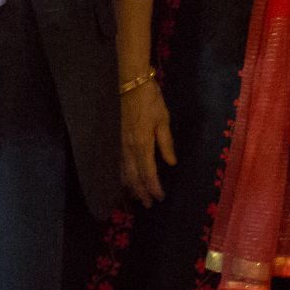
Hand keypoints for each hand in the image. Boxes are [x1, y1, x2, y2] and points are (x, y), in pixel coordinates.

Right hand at [120, 77, 175, 204]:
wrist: (131, 84)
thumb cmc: (151, 100)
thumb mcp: (163, 120)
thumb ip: (166, 143)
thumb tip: (171, 164)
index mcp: (142, 144)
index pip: (148, 173)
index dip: (153, 187)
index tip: (160, 198)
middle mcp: (129, 147)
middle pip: (133, 176)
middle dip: (141, 192)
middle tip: (148, 205)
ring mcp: (121, 143)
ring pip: (124, 171)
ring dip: (130, 187)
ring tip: (136, 198)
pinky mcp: (118, 138)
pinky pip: (119, 163)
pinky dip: (123, 175)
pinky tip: (126, 179)